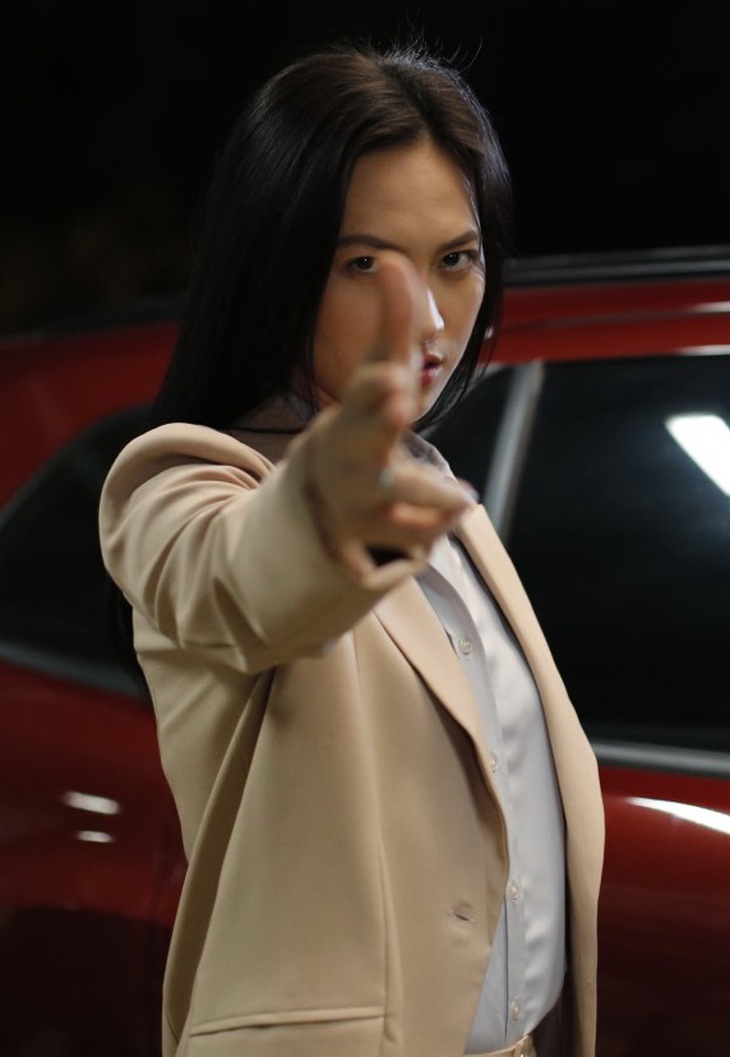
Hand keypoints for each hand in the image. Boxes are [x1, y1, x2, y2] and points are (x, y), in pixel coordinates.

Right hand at [304, 253, 475, 572]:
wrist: (323, 493)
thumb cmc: (363, 420)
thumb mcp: (378, 374)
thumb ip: (393, 324)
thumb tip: (393, 260)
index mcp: (350, 414)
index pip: (360, 396)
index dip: (376, 388)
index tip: (395, 377)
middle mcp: (350, 457)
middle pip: (362, 443)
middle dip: (380, 423)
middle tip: (401, 402)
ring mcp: (358, 501)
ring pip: (394, 501)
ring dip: (426, 496)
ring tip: (462, 497)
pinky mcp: (372, 535)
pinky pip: (410, 534)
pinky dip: (434, 525)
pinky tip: (457, 511)